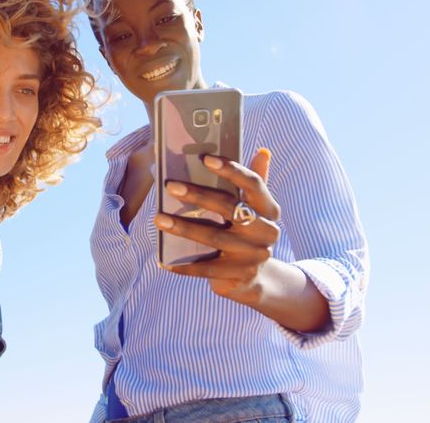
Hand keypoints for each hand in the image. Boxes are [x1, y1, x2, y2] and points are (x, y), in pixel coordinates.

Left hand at [156, 148, 280, 305]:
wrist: (258, 278)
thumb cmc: (248, 233)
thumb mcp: (254, 210)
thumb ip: (253, 183)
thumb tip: (263, 151)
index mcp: (270, 210)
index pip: (253, 184)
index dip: (231, 170)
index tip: (205, 158)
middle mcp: (266, 232)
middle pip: (230, 208)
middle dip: (199, 196)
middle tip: (171, 186)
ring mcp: (254, 255)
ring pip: (215, 237)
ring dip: (184, 228)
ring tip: (159, 218)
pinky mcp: (240, 275)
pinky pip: (207, 269)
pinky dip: (185, 266)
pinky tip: (164, 261)